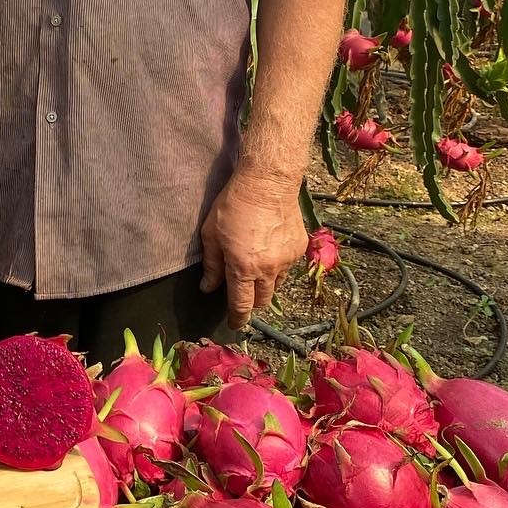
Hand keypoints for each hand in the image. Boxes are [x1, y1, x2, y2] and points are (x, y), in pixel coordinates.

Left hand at [199, 171, 305, 331]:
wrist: (268, 182)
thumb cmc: (233, 205)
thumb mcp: (211, 235)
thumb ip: (212, 265)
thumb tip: (208, 288)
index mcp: (244, 268)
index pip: (241, 305)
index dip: (237, 318)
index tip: (235, 325)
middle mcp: (268, 269)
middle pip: (262, 300)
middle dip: (251, 302)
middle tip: (242, 292)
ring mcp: (287, 260)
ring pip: (277, 284)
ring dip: (265, 283)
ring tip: (255, 265)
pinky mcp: (299, 248)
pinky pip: (287, 266)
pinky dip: (277, 264)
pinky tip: (269, 247)